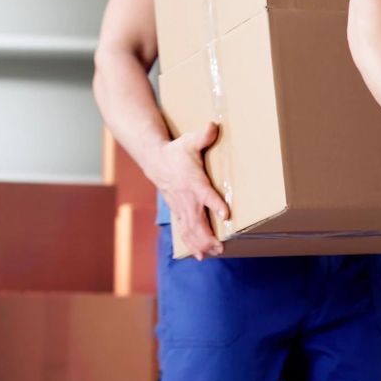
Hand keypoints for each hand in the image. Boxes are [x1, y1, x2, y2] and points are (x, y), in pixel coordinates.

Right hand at [151, 122, 228, 260]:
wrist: (154, 160)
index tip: (226, 214)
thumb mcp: (190, 141)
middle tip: (220, 248)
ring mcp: (181, 206)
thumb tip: (214, 125)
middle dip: (208, 235)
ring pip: (190, 229)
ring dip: (201, 243)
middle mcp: (187, 197)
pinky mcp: (178, 211)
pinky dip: (191, 243)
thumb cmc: (176, 151)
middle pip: (197, 220)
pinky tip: (200, 256)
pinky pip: (184, 230)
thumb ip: (204, 135)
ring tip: (212, 254)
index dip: (215, 204)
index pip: (206, 194)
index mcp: (194, 181)